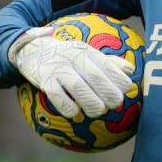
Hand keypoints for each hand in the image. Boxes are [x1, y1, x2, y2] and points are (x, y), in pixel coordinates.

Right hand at [9, 27, 133, 117]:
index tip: (127, 89)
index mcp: (86, 50)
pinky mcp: (44, 80)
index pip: (106, 64)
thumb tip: (130, 70)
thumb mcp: (85, 53)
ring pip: (78, 88)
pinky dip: (68, 107)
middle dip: (109, 92)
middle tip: (116, 104)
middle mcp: (73, 57)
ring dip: (92, 103)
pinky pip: (58, 97)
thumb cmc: (65, 55)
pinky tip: (74, 112)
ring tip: (99, 111)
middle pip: (95, 77)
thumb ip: (107, 62)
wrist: (31, 49)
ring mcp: (58, 68)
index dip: (119, 78)